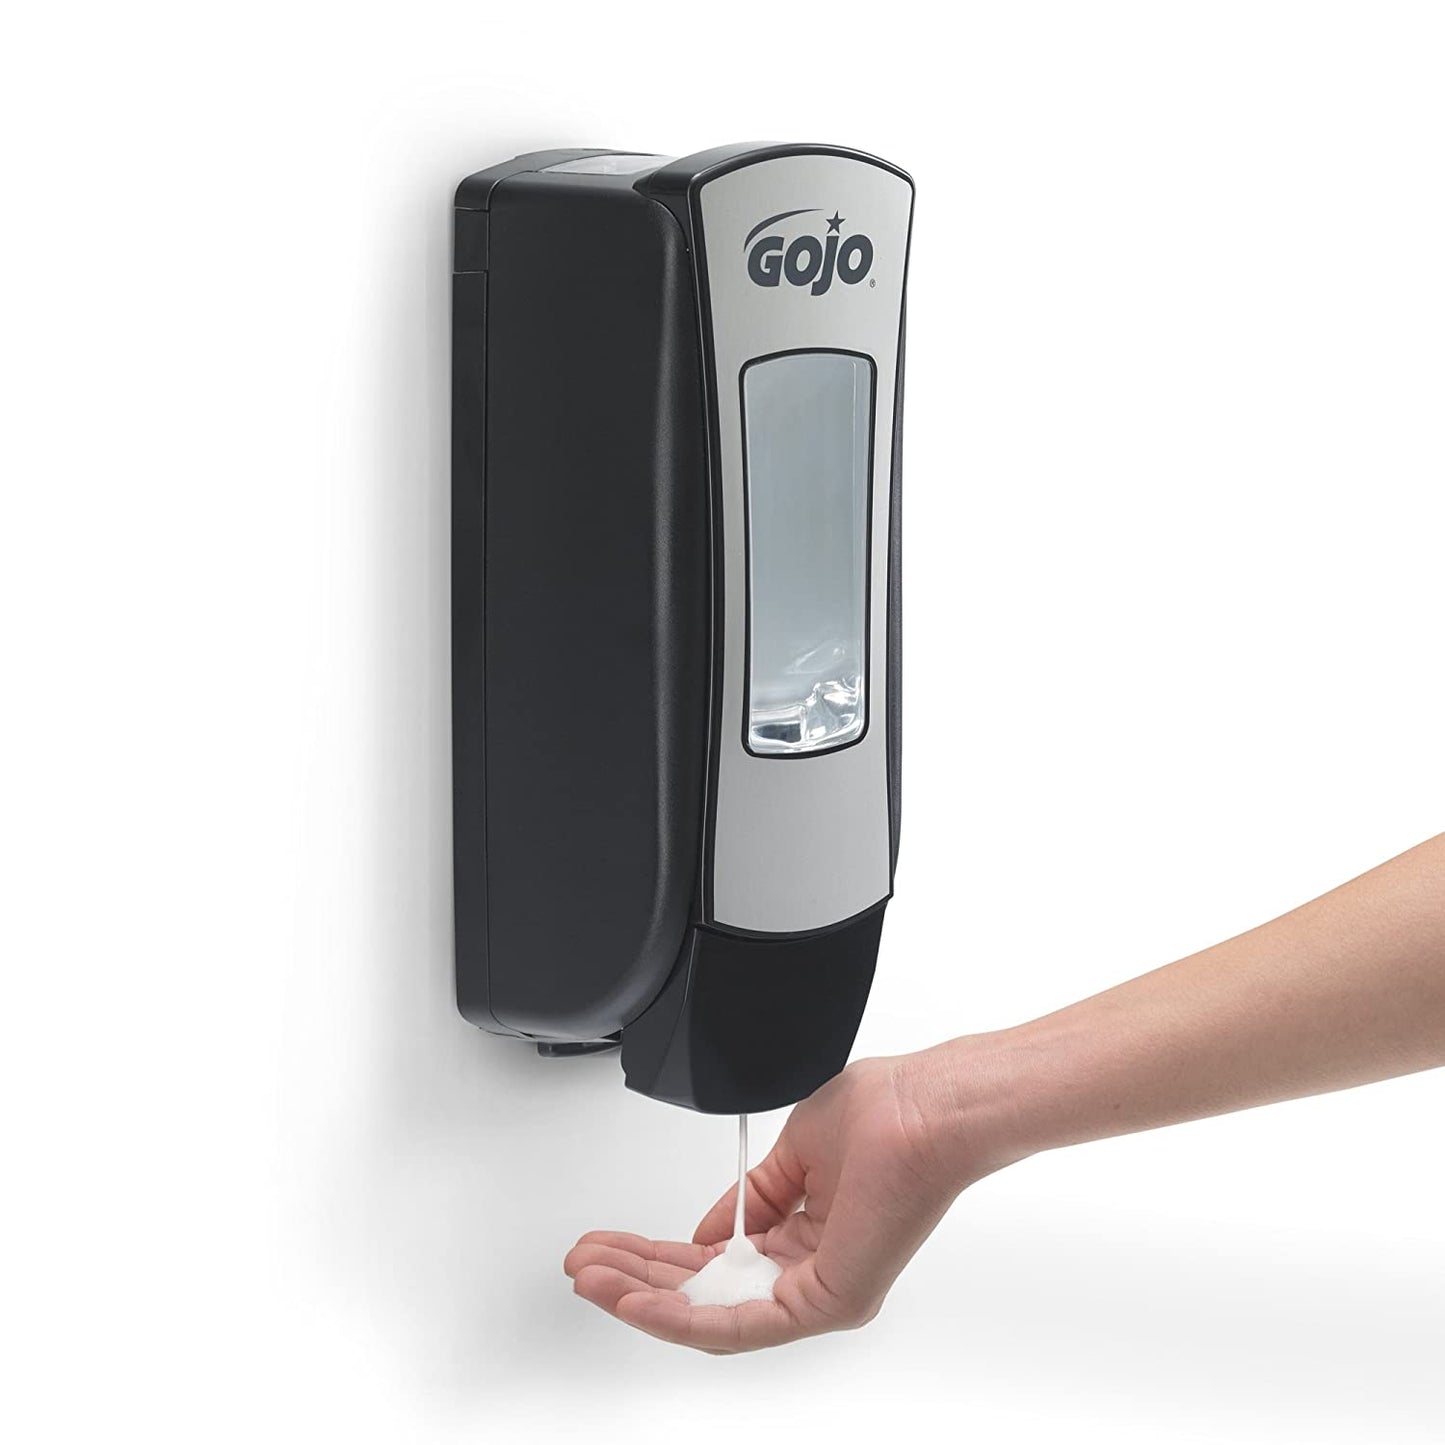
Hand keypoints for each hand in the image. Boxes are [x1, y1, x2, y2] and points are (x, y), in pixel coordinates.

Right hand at [564, 1054, 975, 1352]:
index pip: (715, 1264)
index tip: (609, 1242)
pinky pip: (738, 1324)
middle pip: (703, 1294)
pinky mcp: (826, 1304)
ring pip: (710, 1315)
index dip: (655, 1256)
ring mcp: (819, 1295)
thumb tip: (704, 1230)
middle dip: (634, 1279)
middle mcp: (812, 1275)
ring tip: (590, 1280)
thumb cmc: (883, 1115)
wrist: (924, 1109)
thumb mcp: (792, 1154)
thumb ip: (749, 1197)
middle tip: (583, 1265)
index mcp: (806, 1241)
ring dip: (642, 1298)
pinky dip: (680, 1314)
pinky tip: (636, 1300)